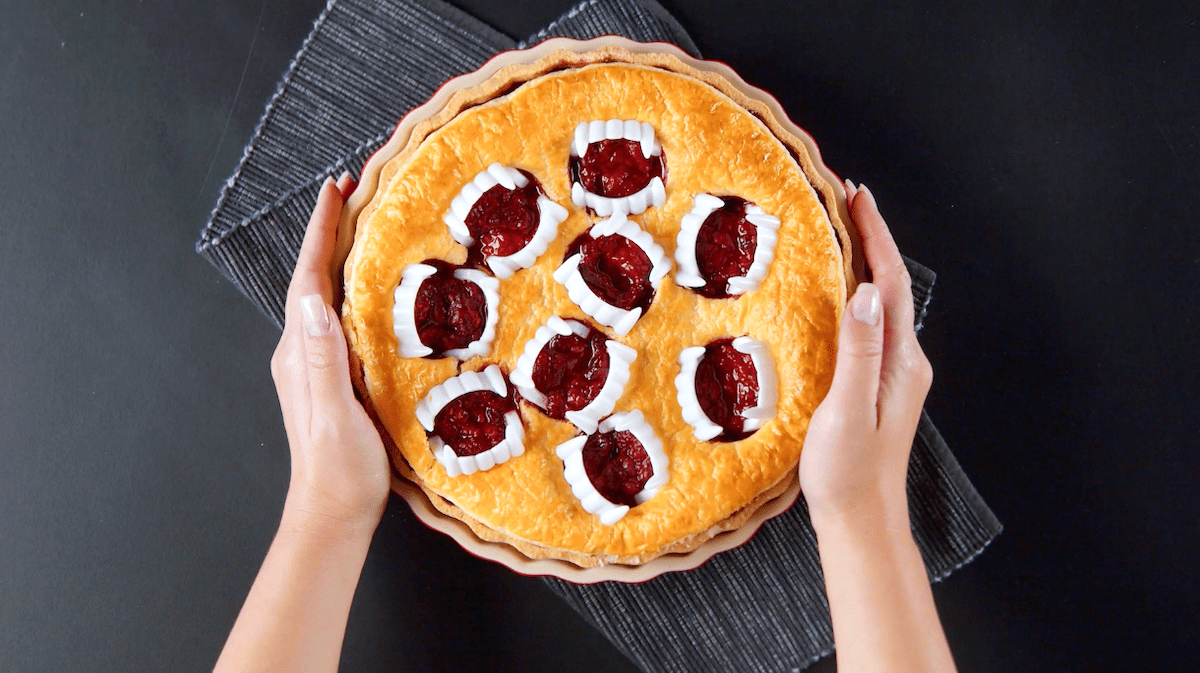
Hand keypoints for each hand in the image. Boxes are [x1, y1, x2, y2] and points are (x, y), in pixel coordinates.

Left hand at [270, 173, 389, 533]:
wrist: (336, 512)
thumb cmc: (339, 469)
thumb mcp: (333, 411)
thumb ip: (322, 357)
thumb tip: (314, 299)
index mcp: (301, 352)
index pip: (309, 279)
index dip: (322, 231)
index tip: (337, 188)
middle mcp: (303, 351)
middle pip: (316, 278)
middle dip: (332, 232)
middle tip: (354, 190)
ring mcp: (317, 365)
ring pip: (329, 296)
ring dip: (343, 256)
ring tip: (366, 224)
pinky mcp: (336, 378)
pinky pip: (344, 320)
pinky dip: (356, 290)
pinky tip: (376, 289)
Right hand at [799, 181, 932, 521]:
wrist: (861, 520)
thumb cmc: (850, 472)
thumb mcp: (847, 409)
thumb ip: (858, 351)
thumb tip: (863, 292)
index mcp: (901, 361)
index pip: (889, 283)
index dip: (875, 236)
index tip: (858, 195)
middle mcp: (903, 362)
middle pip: (887, 286)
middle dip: (870, 239)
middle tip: (844, 200)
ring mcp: (891, 374)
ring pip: (877, 304)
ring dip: (860, 264)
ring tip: (837, 233)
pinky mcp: (874, 386)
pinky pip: (866, 327)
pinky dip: (851, 296)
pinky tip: (831, 294)